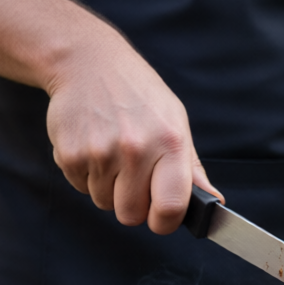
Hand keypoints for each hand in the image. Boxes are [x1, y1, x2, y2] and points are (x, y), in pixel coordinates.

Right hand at [45, 43, 221, 233]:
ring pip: (104, 203)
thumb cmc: (137, 94)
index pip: (170, 207)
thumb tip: (213, 200)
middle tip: (133, 177)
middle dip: (133, 205)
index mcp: (170, 142)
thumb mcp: (175, 121)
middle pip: (131, 215)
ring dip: (108, 188)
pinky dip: (87, 176)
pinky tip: (94, 146)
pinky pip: (81, 189)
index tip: (161, 217)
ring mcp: (100, 153)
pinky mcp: (70, 155)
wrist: (87, 62)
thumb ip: (191, 168)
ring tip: (112, 153)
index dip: (165, 222)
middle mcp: (135, 149)